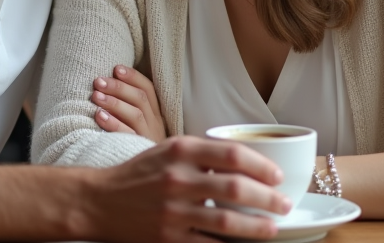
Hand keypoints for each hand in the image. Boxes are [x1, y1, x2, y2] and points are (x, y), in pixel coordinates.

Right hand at [83, 136, 290, 242]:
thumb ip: (202, 152)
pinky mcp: (169, 238)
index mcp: (181, 150)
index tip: (277, 175)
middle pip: (236, 189)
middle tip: (284, 203)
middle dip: (268, 198)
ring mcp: (173, 211)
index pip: (233, 154)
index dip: (262, 166)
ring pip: (228, 222)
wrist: (99, 201)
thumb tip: (246, 158)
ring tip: (273, 227)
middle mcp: (178, 179)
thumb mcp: (167, 149)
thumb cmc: (139, 174)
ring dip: (258, 227)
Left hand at [92, 65, 167, 142]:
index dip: (133, 77)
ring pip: (135, 114)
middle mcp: (155, 123)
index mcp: (156, 114)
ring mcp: (148, 137)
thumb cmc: (136, 144)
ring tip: (96, 96)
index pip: (148, 89)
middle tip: (98, 81)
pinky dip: (113, 123)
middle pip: (140, 99)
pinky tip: (99, 115)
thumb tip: (107, 84)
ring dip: (114, 102)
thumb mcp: (139, 126)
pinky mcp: (140, 149)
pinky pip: (127, 134)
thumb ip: (129, 107)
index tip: (116, 68)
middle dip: (118, 87)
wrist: (152, 180)